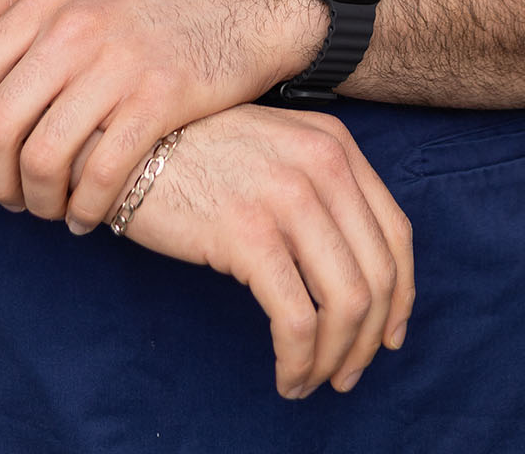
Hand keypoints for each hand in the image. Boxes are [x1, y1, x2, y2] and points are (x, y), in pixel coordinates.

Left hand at [0, 0, 321, 225]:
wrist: (239, 11)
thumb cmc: (146, 8)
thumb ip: (3, 0)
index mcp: (46, 4)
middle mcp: (75, 30)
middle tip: (5, 200)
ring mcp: (118, 64)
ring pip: (47, 158)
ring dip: (37, 202)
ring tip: (47, 210)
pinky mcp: (161, 99)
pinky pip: (105, 172)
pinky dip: (87, 208)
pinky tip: (87, 217)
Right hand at [123, 105, 414, 400]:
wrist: (125, 142)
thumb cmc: (194, 155)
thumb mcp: (273, 151)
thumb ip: (318, 189)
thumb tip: (356, 271)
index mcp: (334, 144)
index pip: (396, 232)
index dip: (400, 296)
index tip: (387, 336)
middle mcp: (322, 164)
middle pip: (378, 274)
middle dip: (370, 339)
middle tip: (348, 374)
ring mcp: (287, 197)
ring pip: (346, 303)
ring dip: (335, 358)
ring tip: (312, 381)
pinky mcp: (248, 234)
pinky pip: (297, 320)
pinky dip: (300, 361)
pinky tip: (286, 376)